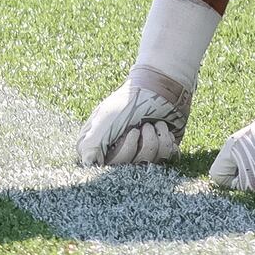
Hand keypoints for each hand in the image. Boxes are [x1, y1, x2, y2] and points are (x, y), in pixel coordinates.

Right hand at [76, 67, 191, 167]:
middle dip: (144, 144)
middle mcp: (118, 151)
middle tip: (145, 125)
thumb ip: (91, 143)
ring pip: (151, 163)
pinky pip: (165, 160)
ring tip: (155, 124)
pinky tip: (165, 130)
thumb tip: (87, 164)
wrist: (159, 87)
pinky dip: (168, 143)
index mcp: (100, 144)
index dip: (125, 152)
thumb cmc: (129, 100)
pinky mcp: (157, 151)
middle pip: (132, 167)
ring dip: (157, 140)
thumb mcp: (106, 118)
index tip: (133, 132)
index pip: (110, 167)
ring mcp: (138, 152)